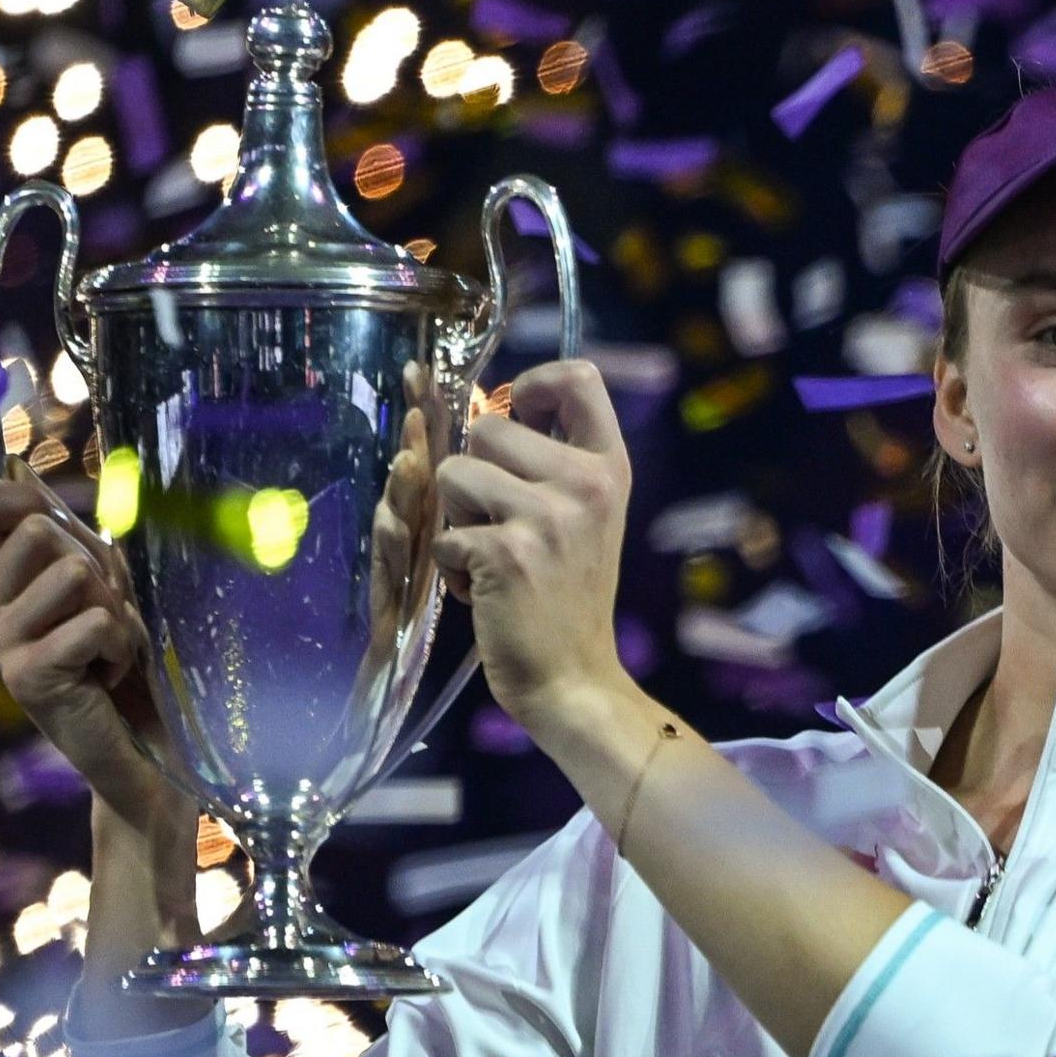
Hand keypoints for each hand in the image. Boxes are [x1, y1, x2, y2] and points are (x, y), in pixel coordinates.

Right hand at [0, 472, 184, 822]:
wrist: (141, 747)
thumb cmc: (125, 660)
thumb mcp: (99, 587)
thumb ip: (65, 536)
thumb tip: (22, 472)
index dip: (18, 494)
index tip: (56, 520)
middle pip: (41, 529)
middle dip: (98, 568)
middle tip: (103, 621)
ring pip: (74, 573)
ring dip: (115, 612)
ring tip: (107, 651)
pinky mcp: (23, 676)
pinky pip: (96, 622)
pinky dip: (122, 646)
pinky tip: (107, 678)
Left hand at [431, 358, 632, 727]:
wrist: (574, 680)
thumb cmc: (569, 597)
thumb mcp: (588, 516)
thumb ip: (555, 460)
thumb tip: (492, 402)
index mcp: (609, 468)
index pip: (579, 377)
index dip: (533, 384)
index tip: (518, 416)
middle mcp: (586, 484)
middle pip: (486, 426)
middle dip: (472, 474)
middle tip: (500, 523)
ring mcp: (549, 518)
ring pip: (453, 474)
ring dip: (456, 519)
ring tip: (490, 555)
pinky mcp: (507, 555)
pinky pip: (445, 534)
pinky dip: (452, 566)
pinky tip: (484, 592)